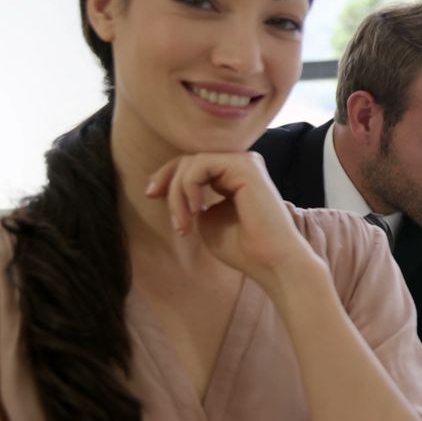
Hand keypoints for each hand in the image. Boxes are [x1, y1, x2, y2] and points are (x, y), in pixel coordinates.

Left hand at [146, 151, 310, 284]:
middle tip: (170, 216)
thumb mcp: (206, 219)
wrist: (270, 261)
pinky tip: (197, 210)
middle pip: (189, 159)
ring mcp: (244, 162)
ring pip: (192, 162)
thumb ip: (192, 200)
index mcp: (234, 175)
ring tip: (185, 223)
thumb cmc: (242, 248)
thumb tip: (171, 187)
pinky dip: (188, 187)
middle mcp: (241, 164)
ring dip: (178, 193)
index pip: (193, 165)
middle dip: (168, 183)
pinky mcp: (245, 166)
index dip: (167, 177)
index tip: (151, 196)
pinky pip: (200, 165)